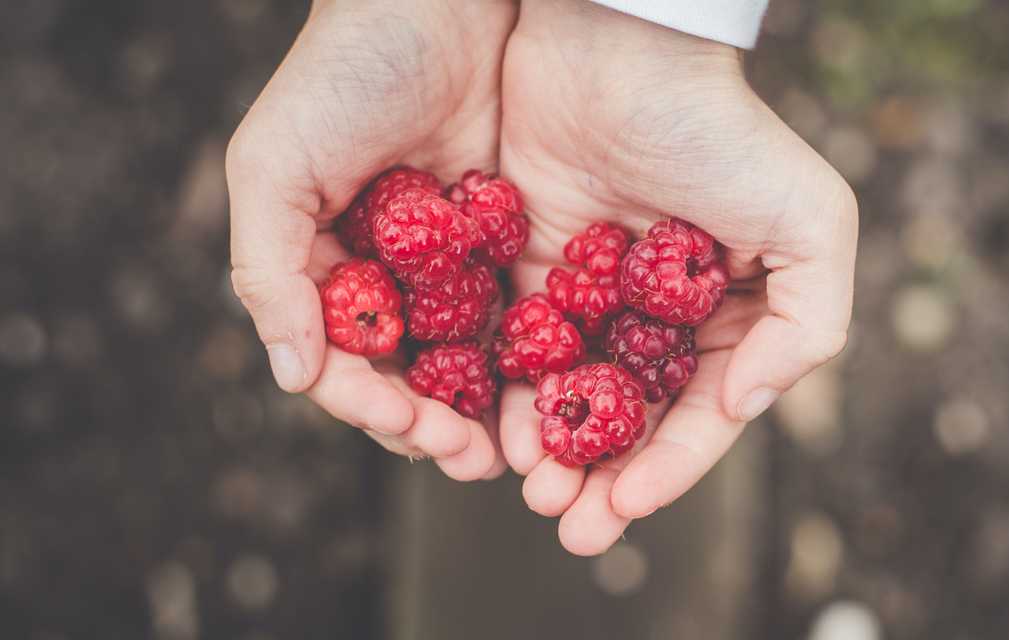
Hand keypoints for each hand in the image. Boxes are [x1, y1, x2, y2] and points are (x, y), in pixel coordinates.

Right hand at [226, 0, 514, 478]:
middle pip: (408, 375)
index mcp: (322, 266)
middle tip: (474, 461)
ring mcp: (448, 264)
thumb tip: (291, 375)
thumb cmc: (343, 73)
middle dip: (434, 426)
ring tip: (514, 450)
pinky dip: (530, 357)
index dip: (371, 405)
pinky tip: (557, 388)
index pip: (341, 361)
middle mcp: (385, 275)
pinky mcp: (506, 241)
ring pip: (465, 357)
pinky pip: (517, 312)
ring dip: (484, 410)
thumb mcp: (273, 164)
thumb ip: (268, 270)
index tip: (413, 429)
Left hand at [496, 0, 858, 554]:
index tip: (627, 507)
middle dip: (602, 480)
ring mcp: (594, 295)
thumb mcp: (811, 222)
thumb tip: (742, 407)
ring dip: (552, 454)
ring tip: (532, 492)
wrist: (618, 48)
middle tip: (571, 526)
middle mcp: (660, 316)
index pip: (699, 414)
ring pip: (569, 397)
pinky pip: (517, 350)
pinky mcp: (530, 269)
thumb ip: (810, 326)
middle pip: (630, 421)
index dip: (668, 469)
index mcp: (727, 315)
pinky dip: (508, 397)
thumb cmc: (722, 131)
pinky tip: (496, 432)